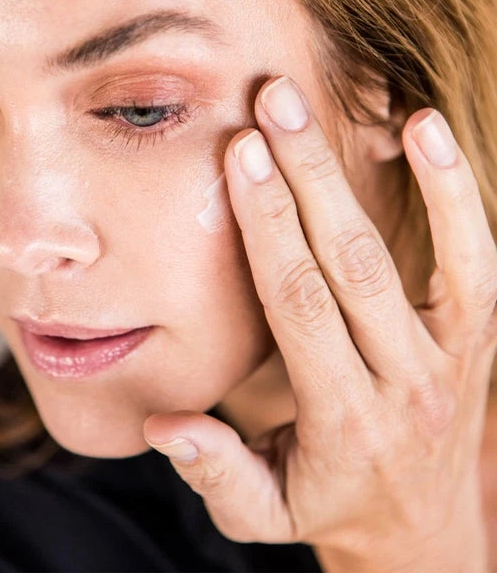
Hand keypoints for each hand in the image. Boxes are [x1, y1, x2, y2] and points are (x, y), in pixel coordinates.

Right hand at [143, 76, 496, 570]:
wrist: (419, 525)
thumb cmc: (328, 507)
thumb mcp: (264, 512)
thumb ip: (216, 472)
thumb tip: (164, 426)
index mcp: (343, 419)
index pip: (300, 305)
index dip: (269, 229)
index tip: (241, 161)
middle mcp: (404, 382)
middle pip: (349, 263)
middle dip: (304, 179)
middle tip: (272, 106)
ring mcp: (452, 356)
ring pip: (406, 251)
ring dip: (354, 174)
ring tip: (314, 111)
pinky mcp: (476, 335)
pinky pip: (475, 256)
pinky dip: (453, 190)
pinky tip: (425, 130)